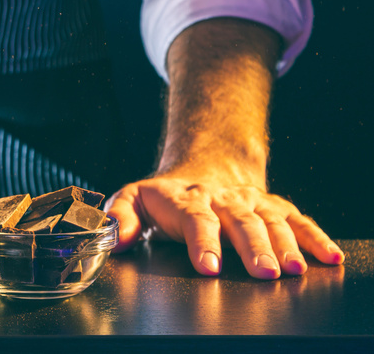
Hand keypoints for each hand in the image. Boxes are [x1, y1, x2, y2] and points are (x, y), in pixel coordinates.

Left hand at [107, 172, 344, 278]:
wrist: (201, 168)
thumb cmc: (165, 197)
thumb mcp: (134, 199)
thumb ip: (121, 218)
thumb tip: (112, 237)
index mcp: (185, 199)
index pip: (195, 219)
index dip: (203, 242)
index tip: (208, 266)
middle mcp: (222, 198)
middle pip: (240, 222)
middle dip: (253, 248)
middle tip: (263, 273)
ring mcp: (251, 202)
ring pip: (271, 221)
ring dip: (286, 246)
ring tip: (293, 270)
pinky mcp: (274, 207)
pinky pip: (298, 221)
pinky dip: (315, 238)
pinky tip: (328, 257)